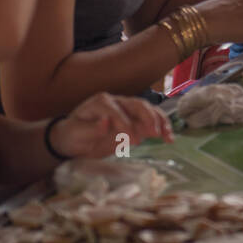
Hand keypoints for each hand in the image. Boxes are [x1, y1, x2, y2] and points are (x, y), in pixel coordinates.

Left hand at [51, 92, 172, 158]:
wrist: (75, 139)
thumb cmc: (73, 135)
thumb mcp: (75, 134)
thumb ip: (90, 128)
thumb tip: (105, 122)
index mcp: (100, 102)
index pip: (115, 110)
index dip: (125, 123)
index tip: (132, 141)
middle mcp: (116, 102)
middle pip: (136, 104)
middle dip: (147, 118)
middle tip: (154, 134)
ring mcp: (127, 110)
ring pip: (148, 110)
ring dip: (159, 121)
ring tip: (167, 135)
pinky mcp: (135, 120)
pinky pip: (152, 120)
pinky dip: (162, 127)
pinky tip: (169, 137)